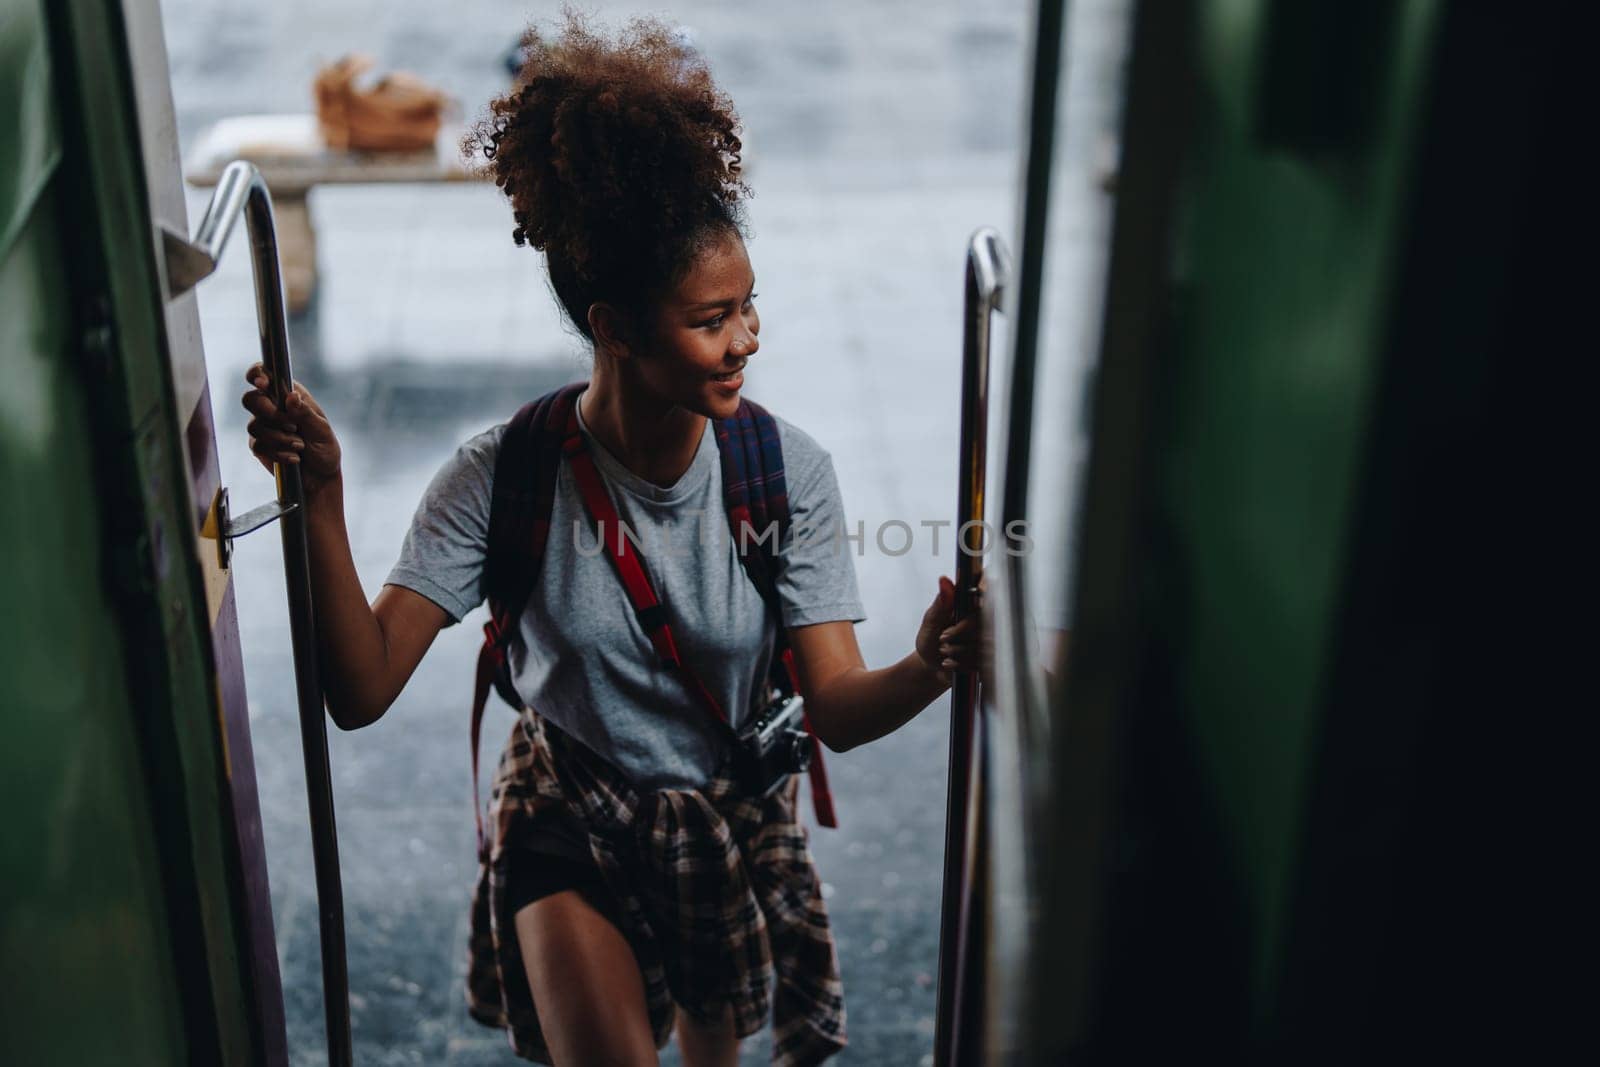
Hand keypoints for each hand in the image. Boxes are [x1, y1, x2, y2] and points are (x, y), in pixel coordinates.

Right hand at [240, 364, 341, 496]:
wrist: (320, 478)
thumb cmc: (324, 449)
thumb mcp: (321, 430)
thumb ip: (306, 414)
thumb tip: (292, 396)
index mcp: (290, 396)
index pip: (265, 375)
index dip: (258, 374)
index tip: (263, 384)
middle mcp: (273, 408)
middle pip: (250, 399)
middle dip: (269, 413)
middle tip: (291, 426)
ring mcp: (264, 427)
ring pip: (254, 425)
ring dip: (279, 438)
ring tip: (300, 446)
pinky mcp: (259, 445)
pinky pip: (258, 445)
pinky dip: (278, 452)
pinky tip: (294, 458)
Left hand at [915, 576, 984, 686]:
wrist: (930, 666)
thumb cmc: (930, 640)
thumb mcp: (930, 621)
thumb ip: (940, 602)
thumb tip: (944, 580)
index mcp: (968, 603)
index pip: (985, 588)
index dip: (983, 592)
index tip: (971, 606)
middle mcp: (980, 617)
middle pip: (982, 619)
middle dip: (959, 632)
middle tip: (943, 638)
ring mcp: (986, 636)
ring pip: (982, 641)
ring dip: (959, 650)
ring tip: (945, 651)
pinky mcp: (988, 655)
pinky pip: (982, 659)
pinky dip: (962, 663)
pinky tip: (951, 662)